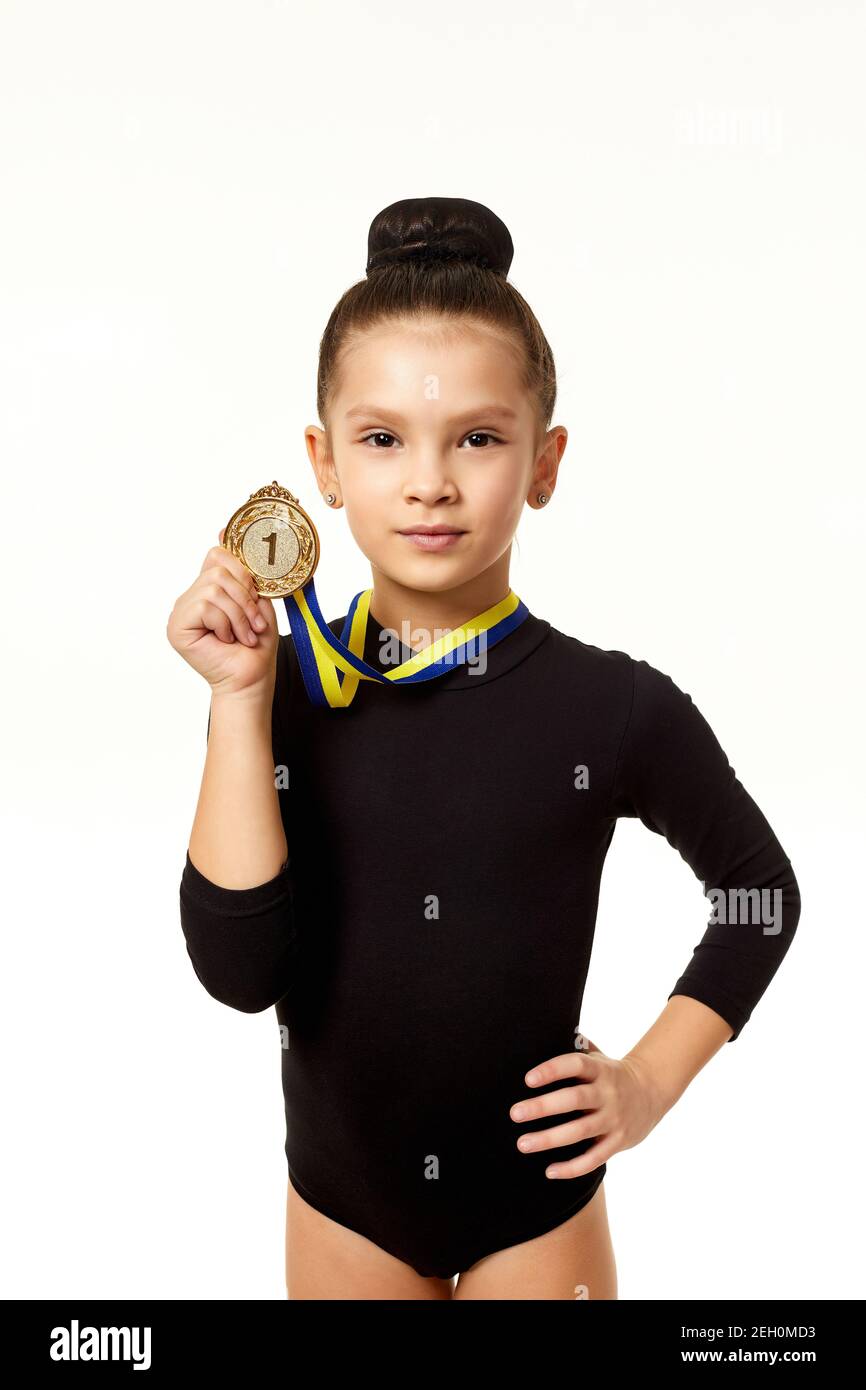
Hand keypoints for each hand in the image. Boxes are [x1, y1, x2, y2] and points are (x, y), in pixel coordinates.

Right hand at [166, 530, 278, 698]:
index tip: (255, 589)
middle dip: (244, 596)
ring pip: (213, 588)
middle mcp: (191, 596)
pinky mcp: (176, 626)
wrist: (251, 677)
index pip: (216, 555)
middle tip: (254, 623)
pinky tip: (226, 640)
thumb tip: (221, 529)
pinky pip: (205, 605)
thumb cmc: (256, 643)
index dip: (239, 566)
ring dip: (238, 614)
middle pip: (218, 569)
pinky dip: (225, 623)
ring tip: (244, 635)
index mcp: (209, 588)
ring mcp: (181, 610)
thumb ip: (243, 571)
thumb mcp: (256, 600)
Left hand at [508, 1037, 669, 1178]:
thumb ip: (576, 1048)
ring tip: (522, 1143)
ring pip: (580, 1131)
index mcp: (600, 1069)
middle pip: (574, 1099)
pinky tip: (550, 1170)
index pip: (575, 1064)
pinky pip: (594, 1158)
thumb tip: (545, 1030)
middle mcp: (608, 1093)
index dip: (552, 1070)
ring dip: (550, 1139)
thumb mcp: (599, 1056)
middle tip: (515, 1113)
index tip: (527, 1079)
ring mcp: (614, 1119)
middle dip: (543, 1107)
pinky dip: (572, 1167)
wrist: (653, 1091)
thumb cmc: (612, 1073)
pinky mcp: (619, 1141)